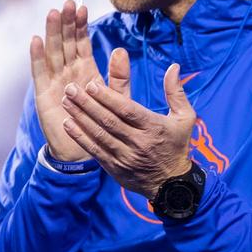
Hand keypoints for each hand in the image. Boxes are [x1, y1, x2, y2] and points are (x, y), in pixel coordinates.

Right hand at [30, 0, 103, 161]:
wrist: (84, 152)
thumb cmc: (101, 124)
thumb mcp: (117, 99)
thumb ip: (119, 77)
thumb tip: (121, 50)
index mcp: (85, 70)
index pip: (81, 42)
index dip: (80, 26)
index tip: (81, 7)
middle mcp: (68, 72)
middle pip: (66, 42)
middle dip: (66, 22)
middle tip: (67, 2)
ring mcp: (55, 81)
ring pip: (53, 52)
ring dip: (52, 33)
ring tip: (53, 13)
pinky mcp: (44, 94)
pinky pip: (40, 72)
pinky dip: (37, 56)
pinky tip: (36, 40)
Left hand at [60, 48, 197, 198]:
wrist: (172, 185)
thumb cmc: (177, 145)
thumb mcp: (185, 118)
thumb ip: (176, 92)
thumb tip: (173, 66)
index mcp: (154, 127)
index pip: (127, 110)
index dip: (108, 97)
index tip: (91, 84)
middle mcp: (138, 143)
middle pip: (109, 121)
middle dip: (87, 103)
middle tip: (70, 88)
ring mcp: (125, 157)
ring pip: (99, 135)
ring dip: (80, 117)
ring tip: (66, 101)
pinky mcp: (114, 168)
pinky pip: (94, 150)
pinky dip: (80, 137)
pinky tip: (68, 124)